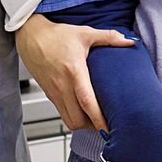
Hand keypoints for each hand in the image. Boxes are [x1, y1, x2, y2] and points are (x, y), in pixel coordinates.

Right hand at [16, 14, 136, 130]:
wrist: (31, 36)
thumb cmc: (57, 35)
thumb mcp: (85, 33)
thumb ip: (109, 37)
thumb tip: (130, 41)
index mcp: (74, 71)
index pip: (87, 101)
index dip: (99, 118)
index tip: (109, 128)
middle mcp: (62, 85)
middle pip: (78, 118)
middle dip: (93, 126)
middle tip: (108, 125)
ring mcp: (54, 92)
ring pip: (69, 120)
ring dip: (83, 124)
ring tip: (96, 120)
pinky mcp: (49, 94)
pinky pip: (62, 113)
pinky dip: (73, 117)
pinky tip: (83, 112)